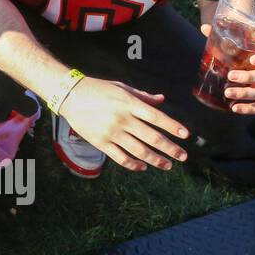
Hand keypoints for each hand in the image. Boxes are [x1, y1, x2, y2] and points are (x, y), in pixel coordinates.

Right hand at [57, 77, 189, 171]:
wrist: (69, 95)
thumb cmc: (97, 89)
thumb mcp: (121, 87)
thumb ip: (142, 96)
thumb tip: (162, 100)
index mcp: (129, 103)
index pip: (156, 117)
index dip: (173, 126)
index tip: (186, 135)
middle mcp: (122, 119)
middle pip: (152, 137)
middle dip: (170, 148)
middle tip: (183, 156)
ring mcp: (111, 132)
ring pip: (139, 151)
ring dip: (156, 160)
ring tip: (168, 165)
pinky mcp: (101, 142)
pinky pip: (121, 158)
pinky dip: (134, 164)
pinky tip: (143, 166)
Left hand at [199, 23, 254, 112]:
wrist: (253, 64)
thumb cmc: (247, 52)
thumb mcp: (240, 44)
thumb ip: (224, 35)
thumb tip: (204, 27)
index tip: (251, 60)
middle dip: (249, 77)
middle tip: (231, 76)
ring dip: (246, 94)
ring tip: (228, 93)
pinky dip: (249, 109)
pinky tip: (235, 108)